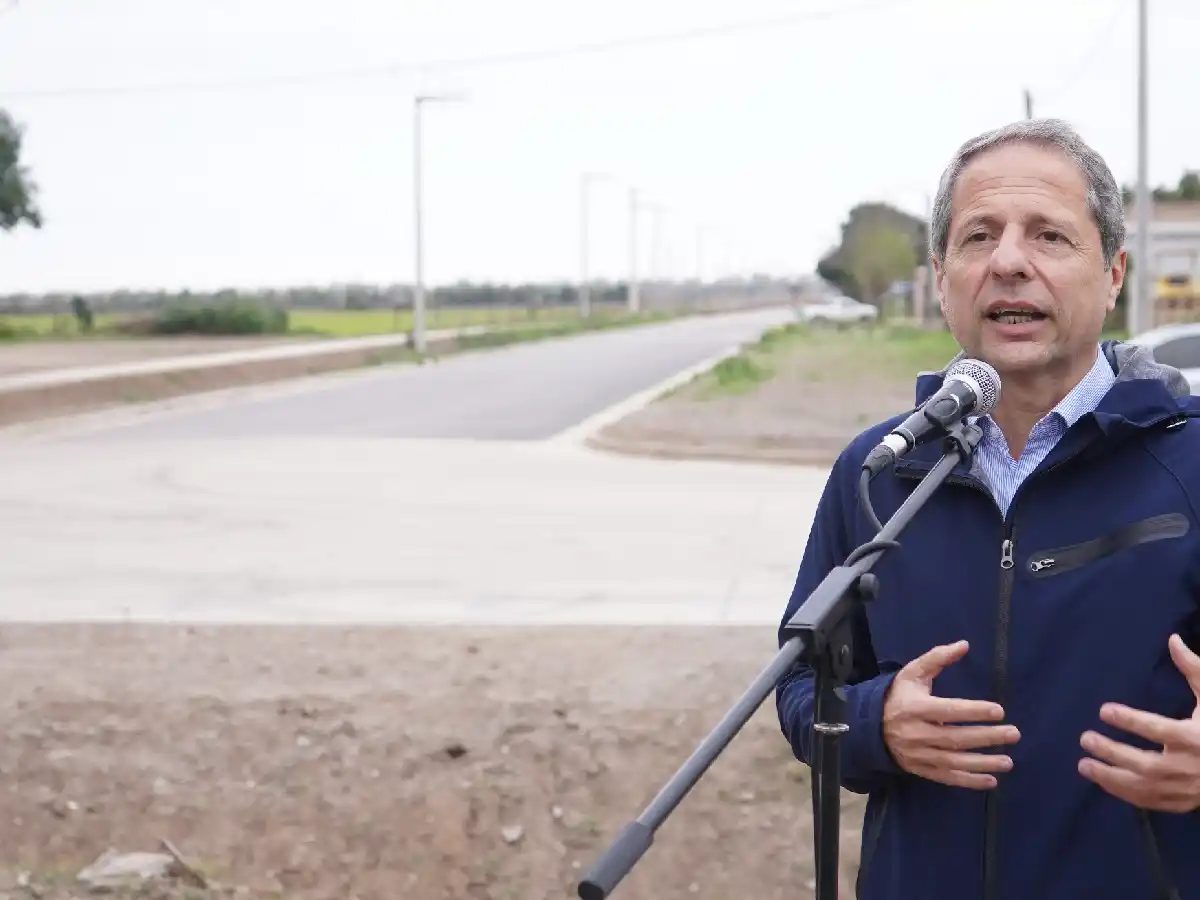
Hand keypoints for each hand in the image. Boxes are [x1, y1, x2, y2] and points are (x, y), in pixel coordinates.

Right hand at [882, 640, 1020, 789]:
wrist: (871, 725)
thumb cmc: (899, 695)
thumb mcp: (913, 673)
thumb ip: (937, 658)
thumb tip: (964, 645)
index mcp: (915, 708)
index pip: (948, 711)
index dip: (973, 711)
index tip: (999, 710)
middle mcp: (916, 733)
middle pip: (956, 738)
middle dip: (986, 737)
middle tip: (1014, 733)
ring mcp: (919, 754)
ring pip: (954, 761)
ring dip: (983, 763)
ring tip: (1008, 761)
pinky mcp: (921, 770)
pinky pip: (947, 778)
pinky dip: (969, 782)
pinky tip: (991, 781)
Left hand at [1078, 633, 1199, 813]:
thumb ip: (1194, 669)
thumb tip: (1173, 640)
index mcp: (1196, 737)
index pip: (1158, 730)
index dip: (1130, 721)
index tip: (1104, 710)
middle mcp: (1190, 766)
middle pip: (1145, 763)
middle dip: (1112, 752)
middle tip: (1085, 738)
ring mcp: (1186, 788)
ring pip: (1144, 788)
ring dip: (1111, 778)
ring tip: (1083, 764)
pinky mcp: (1183, 802)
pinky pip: (1150, 802)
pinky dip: (1125, 794)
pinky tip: (1103, 781)